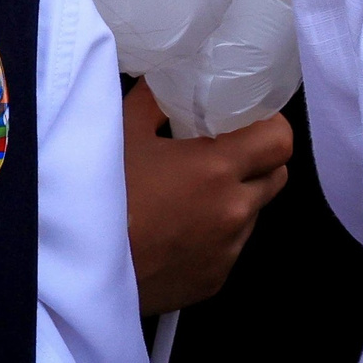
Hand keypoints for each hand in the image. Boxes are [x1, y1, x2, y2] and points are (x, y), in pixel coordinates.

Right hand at [122, 80, 290, 314]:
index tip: (247, 123)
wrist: (82, 265)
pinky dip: (214, 235)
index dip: (269, 127)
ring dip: (233, 200)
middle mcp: (234, 211)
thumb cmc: (102, 194)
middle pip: (276, 176)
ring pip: (252, 213)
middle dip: (255, 161)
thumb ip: (153, 102)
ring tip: (188, 197)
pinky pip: (229, 248)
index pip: (280, 141)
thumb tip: (169, 83)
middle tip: (218, 154)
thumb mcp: (122, 133)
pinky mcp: (215, 279)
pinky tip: (176, 232)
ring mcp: (228, 250)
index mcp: (217, 169)